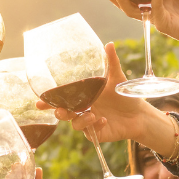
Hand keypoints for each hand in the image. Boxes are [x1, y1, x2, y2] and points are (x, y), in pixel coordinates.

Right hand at [44, 43, 162, 144]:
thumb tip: (109, 44)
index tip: (39, 102)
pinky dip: (95, 126)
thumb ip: (111, 63)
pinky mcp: (97, 134)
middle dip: (60, 113)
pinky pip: (90, 133)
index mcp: (83, 97)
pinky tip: (103, 120)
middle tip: (62, 111)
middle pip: (64, 114)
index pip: (63, 100)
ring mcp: (89, 123)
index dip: (50, 102)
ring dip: (81, 120)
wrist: (139, 114)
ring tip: (92, 115)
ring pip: (75, 124)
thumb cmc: (125, 96)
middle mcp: (83, 110)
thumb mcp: (117, 78)